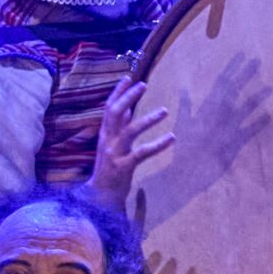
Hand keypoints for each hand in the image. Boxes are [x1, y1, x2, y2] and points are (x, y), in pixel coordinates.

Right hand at [89, 78, 173, 206]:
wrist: (101, 195)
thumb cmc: (109, 168)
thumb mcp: (111, 144)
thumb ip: (119, 127)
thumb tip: (128, 108)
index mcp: (105, 134)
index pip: (109, 108)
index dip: (118, 92)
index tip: (128, 77)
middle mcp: (107, 140)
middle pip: (115, 113)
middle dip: (128, 96)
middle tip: (143, 84)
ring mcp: (114, 153)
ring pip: (130, 131)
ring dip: (148, 119)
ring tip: (165, 110)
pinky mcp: (124, 166)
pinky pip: (142, 153)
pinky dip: (158, 144)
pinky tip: (172, 137)